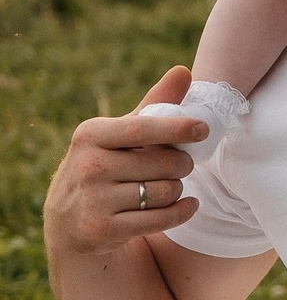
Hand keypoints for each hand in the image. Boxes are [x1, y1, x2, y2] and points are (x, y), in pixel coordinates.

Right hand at [43, 67, 201, 256]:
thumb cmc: (107, 164)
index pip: (142, 128)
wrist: (70, 222)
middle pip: (165, 163)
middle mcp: (88, 166)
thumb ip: (155, 103)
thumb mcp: (121, 133)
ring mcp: (93, 200)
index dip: (177, 128)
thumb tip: (184, 71)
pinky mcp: (103, 229)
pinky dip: (182, 211)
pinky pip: (162, 218)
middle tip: (177, 167)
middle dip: (182, 166)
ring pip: (166, 191)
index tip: (203, 129)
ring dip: (177, 190)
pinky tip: (187, 205)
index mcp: (91, 134)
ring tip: (167, 187)